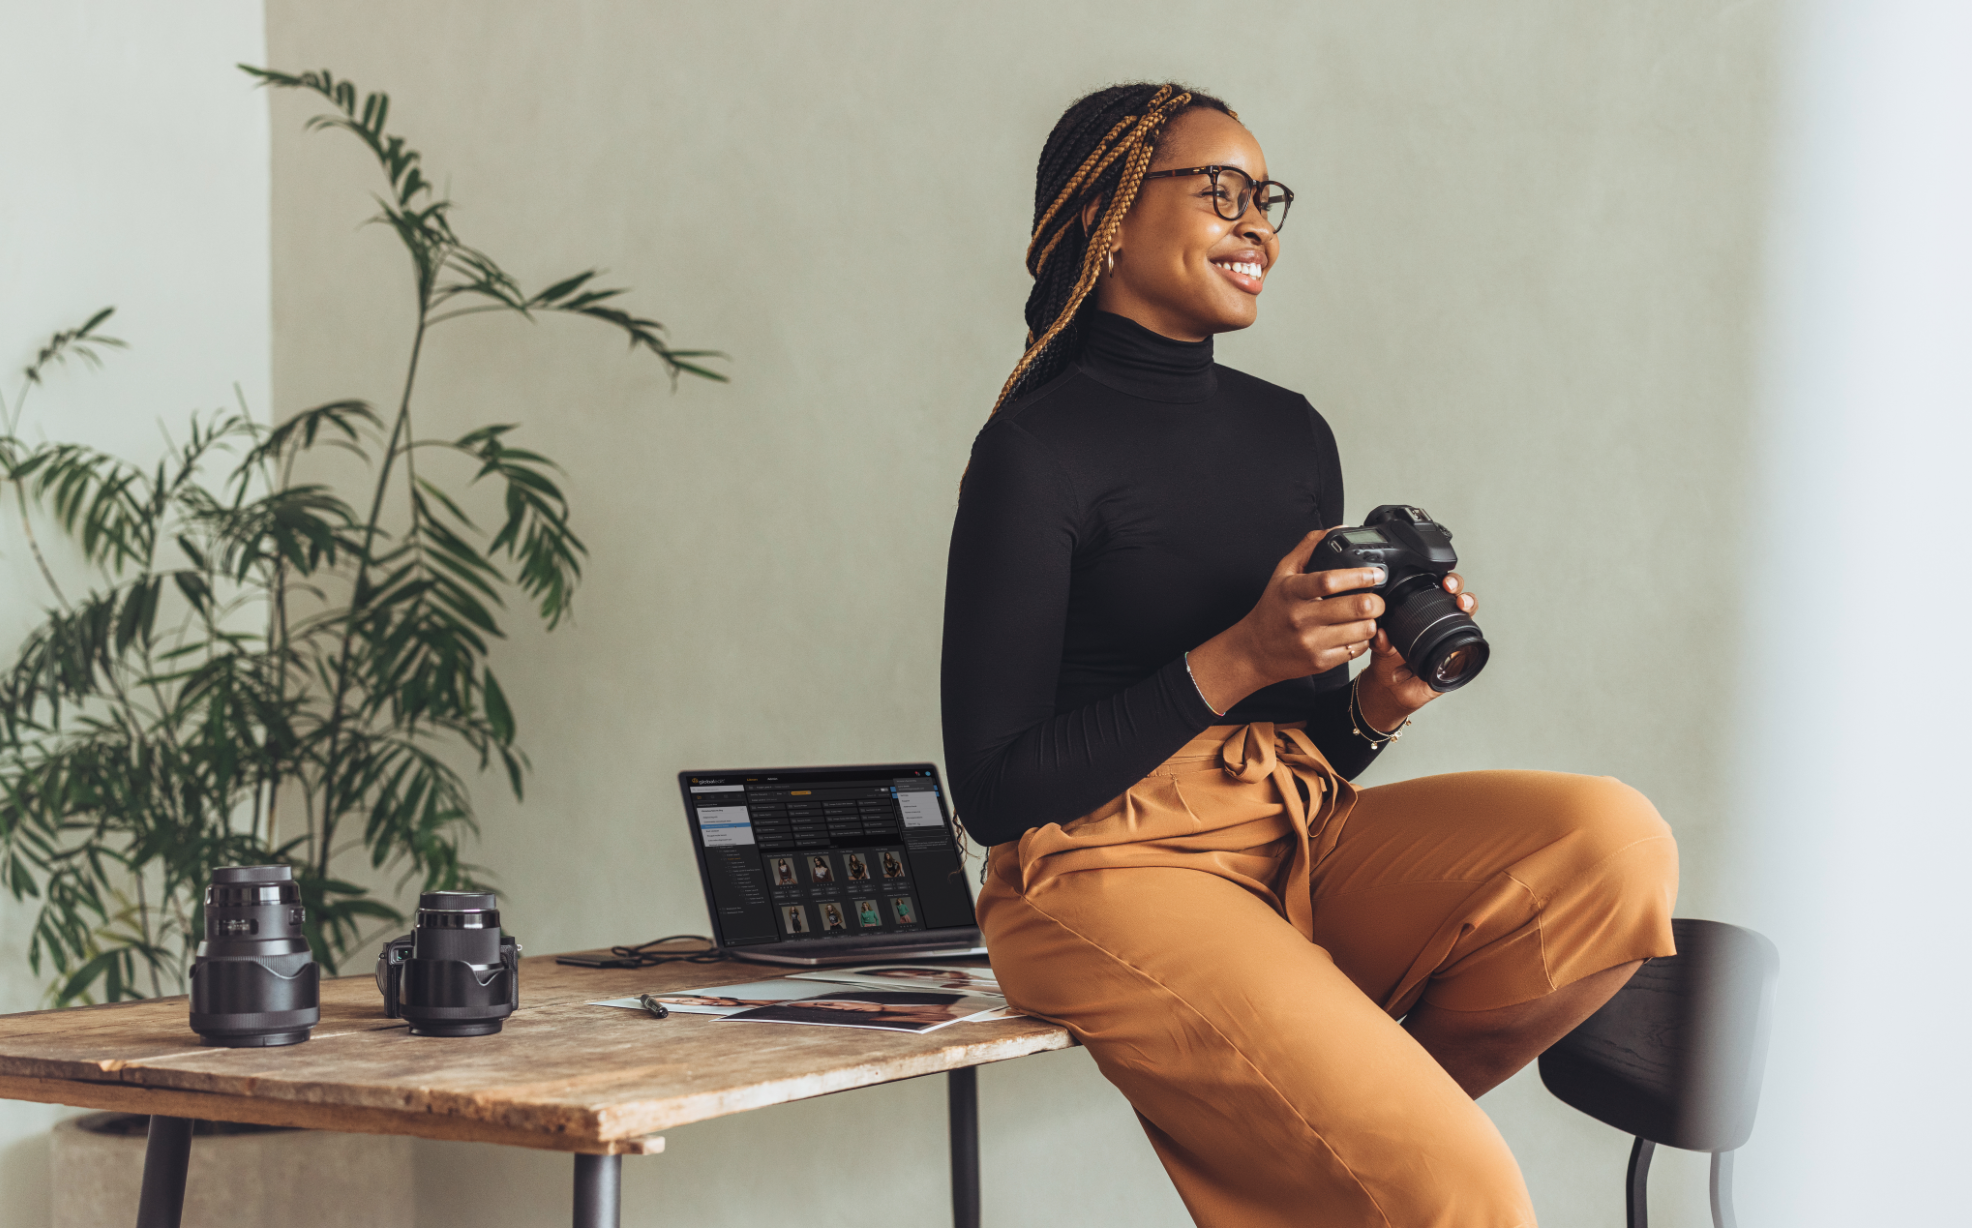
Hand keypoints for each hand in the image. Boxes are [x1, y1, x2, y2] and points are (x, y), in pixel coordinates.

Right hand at [1186, 530, 1387, 712]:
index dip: (1359, 576)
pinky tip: (1355, 633)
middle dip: (1376, 602)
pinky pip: (1356, 650)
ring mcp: (1311, 642)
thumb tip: (1336, 530)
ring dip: (1372, 622)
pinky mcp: (1320, 661)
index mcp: (1292, 591)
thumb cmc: (1272, 609)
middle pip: (1355, 607)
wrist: (1254, 650)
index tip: (1375, 573)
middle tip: (1377, 598)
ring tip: (1367, 616)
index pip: (1329, 581)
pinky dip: (1363, 640)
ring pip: (1361, 630)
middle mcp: (1301, 617)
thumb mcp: (1282, 573)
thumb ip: (1308, 548)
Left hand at [1354, 572, 1477, 731]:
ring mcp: (1451, 639)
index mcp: (1421, 613)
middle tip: (1451, 588)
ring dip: (1470, 605)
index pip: (1436, 591)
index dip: (1442, 581)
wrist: (1392, 690)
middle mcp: (1439, 623)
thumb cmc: (1388, 662)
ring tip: (1463, 604)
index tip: (1441, 580)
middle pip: (1456, 597)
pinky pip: (1469, 650)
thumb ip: (1380, 642)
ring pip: (1467, 618)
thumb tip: (1380, 634)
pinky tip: (1465, 636)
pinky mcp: (1457, 659)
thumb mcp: (1381, 650)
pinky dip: (1471, 642)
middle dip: (1459, 587)